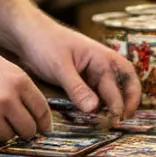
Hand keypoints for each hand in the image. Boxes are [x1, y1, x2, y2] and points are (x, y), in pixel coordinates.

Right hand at [0, 39, 51, 141]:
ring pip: (8, 136)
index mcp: (17, 80)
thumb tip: (31, 105)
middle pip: (28, 129)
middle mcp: (7, 99)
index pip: (41, 109)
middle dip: (25, 131)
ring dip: (2, 131)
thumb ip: (16, 83)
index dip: (43, 122)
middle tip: (18, 129)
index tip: (43, 128)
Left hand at [17, 17, 140, 121]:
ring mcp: (93, 72)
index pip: (119, 85)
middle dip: (127, 103)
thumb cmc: (45, 43)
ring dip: (114, 105)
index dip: (119, 105)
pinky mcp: (83, 79)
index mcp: (102, 58)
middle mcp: (102, 65)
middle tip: (122, 121)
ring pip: (112, 90)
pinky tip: (94, 116)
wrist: (27, 34)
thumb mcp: (60, 67)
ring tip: (109, 122)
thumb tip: (94, 109)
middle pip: (125, 85)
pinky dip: (100, 104)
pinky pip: (97, 93)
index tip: (113, 120)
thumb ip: (77, 88)